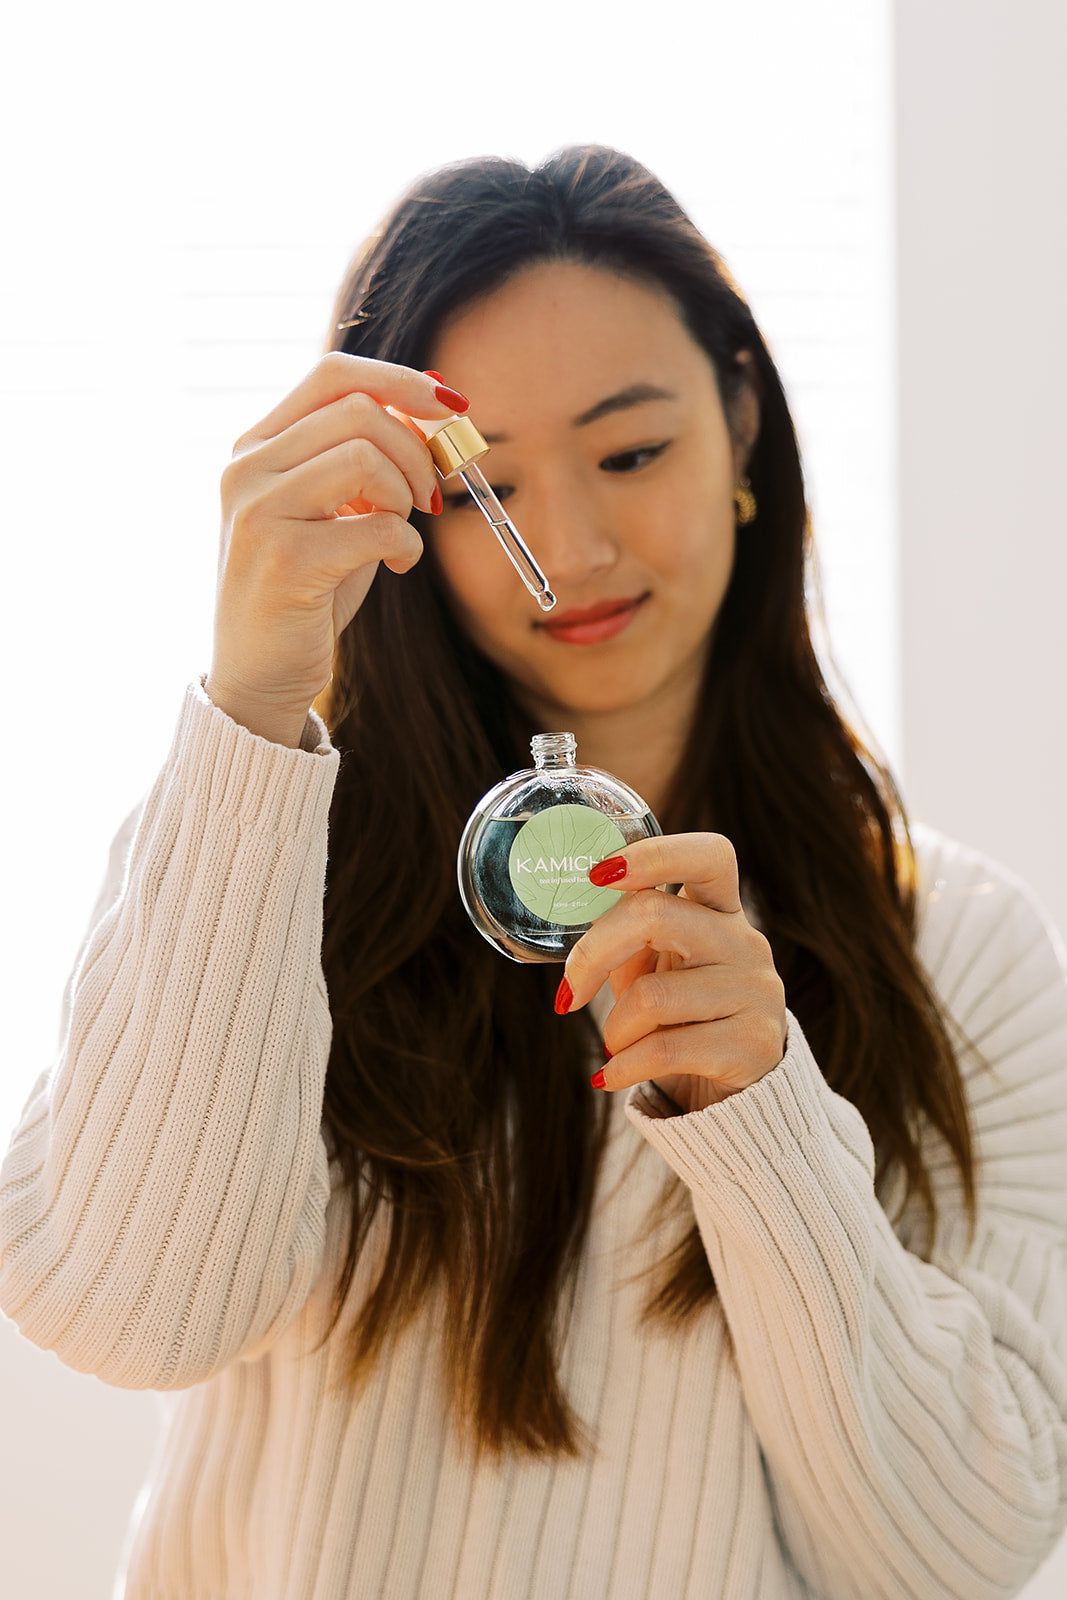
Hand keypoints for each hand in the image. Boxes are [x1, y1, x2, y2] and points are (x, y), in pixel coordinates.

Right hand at [205, 353, 467, 744]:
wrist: (259, 674)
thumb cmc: (305, 593)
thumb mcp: (333, 513)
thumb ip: (366, 462)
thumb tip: (433, 405)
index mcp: (256, 447)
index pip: (332, 375)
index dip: (400, 380)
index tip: (450, 406)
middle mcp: (246, 469)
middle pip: (358, 412)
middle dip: (416, 449)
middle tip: (430, 497)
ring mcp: (258, 511)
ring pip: (365, 458)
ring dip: (406, 496)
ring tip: (403, 532)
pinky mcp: (284, 560)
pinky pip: (377, 526)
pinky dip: (407, 546)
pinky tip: (397, 567)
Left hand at [557, 833, 787, 1112]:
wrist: (741, 1090)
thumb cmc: (684, 1015)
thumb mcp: (657, 966)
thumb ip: (626, 934)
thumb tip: (569, 910)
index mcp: (721, 910)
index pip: (708, 855)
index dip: (653, 855)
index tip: (597, 875)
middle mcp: (745, 941)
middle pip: (656, 915)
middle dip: (594, 953)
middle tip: (568, 994)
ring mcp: (756, 991)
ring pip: (653, 995)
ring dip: (614, 1029)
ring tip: (616, 1045)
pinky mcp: (753, 1044)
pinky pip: (664, 1049)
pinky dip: (623, 1066)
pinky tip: (610, 1075)